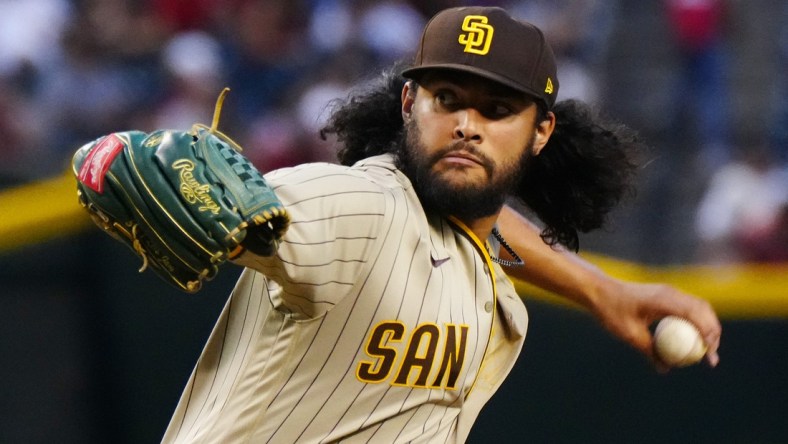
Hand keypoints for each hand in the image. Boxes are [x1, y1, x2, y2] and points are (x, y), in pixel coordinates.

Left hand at [590, 279, 720, 369]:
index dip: (708, 334)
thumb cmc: (611, 310)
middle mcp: (671, 293)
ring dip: (707, 328)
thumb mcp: (629, 334)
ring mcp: (670, 293)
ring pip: (699, 308)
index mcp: (664, 299)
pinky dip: (695, 323)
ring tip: (707, 351)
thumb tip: (665, 369)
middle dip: (713, 333)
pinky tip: (692, 341)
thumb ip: (649, 350)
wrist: (600, 291)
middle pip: (704, 310)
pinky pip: (688, 309)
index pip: (696, 315)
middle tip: (711, 357)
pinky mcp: (667, 296)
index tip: (709, 355)